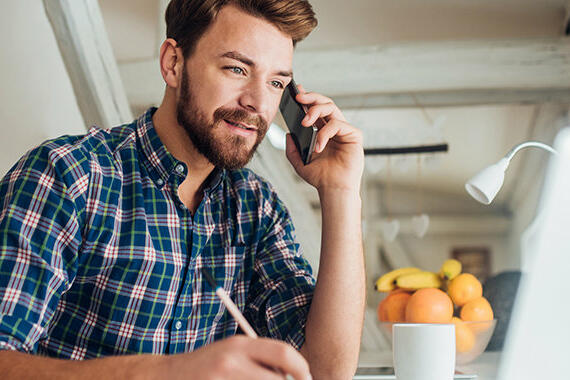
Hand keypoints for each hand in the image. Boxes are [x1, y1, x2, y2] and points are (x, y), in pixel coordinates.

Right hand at [162, 336, 310, 379]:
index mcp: (240, 344)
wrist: (166, 377)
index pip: (283, 353)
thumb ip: (260, 359)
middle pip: (278, 379)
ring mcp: (223, 379)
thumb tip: (296, 374)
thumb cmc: (206, 367)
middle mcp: (232, 361)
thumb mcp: (232, 354)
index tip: (306, 377)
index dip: (301, 368)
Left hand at [285, 85, 363, 193]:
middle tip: (299, 97)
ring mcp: (345, 130)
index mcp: (323, 131)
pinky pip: (337, 124)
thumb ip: (292, 149)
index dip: (307, 97)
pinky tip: (319, 146)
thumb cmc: (320, 178)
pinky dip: (325, 133)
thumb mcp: (299, 162)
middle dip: (311, 97)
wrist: (333, 190)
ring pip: (331, 108)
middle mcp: (335, 128)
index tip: (296, 91)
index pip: (316, 109)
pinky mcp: (354, 135)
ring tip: (305, 122)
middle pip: (325, 102)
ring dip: (315, 111)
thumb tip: (288, 134)